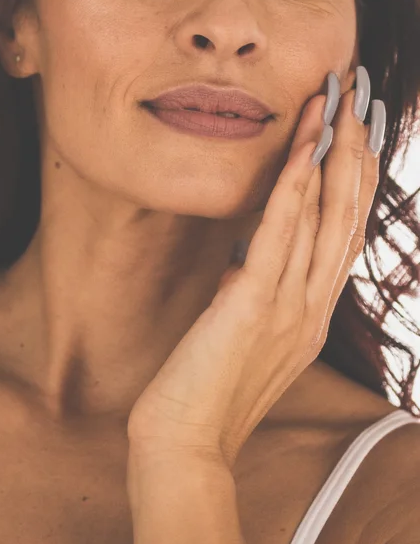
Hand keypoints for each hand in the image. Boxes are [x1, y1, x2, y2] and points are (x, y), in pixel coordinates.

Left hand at [126, 70, 381, 469]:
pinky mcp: (254, 306)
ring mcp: (290, 307)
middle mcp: (312, 307)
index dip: (354, 179)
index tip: (356, 132)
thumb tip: (248, 263)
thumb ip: (257, 298)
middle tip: (358, 97)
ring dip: (330, 153)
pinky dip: (294, 189)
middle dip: (354, 151)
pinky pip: (280, 236)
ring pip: (322, 216)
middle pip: (345, 214)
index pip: (343, 233)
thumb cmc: (206, 393)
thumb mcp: (244, 338)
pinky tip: (301, 151)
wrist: (185, 446)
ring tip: (336, 103)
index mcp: (311, 314)